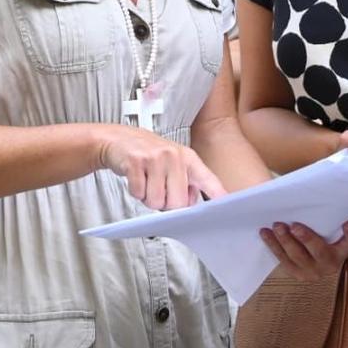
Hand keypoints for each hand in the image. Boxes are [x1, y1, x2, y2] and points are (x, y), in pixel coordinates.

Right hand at [97, 125, 226, 209]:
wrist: (119, 139)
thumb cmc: (149, 154)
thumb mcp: (174, 163)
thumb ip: (188, 184)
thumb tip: (194, 205)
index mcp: (189, 159)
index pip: (208, 180)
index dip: (219, 195)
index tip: (228, 207)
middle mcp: (175, 156)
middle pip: (178, 203)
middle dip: (166, 204)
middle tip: (159, 190)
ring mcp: (156, 158)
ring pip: (156, 201)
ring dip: (148, 198)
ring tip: (146, 181)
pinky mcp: (136, 161)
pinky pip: (139, 193)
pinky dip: (135, 192)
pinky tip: (136, 178)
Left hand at [261, 219, 347, 279]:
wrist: (320, 264)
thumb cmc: (329, 242)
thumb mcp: (339, 235)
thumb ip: (343, 227)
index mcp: (342, 251)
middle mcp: (328, 264)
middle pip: (318, 251)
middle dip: (305, 238)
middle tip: (294, 225)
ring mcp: (311, 271)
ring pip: (296, 257)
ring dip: (284, 241)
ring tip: (276, 226)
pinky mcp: (296, 273)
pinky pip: (282, 259)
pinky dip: (273, 245)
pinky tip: (265, 233)